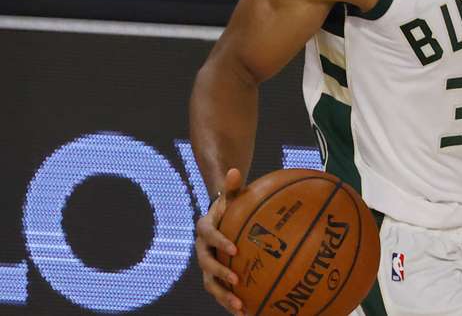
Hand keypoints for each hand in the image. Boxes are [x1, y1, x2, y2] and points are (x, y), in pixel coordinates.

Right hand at [195, 168, 245, 314]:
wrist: (220, 219)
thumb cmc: (229, 207)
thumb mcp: (230, 196)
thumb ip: (231, 187)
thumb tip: (234, 170)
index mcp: (204, 229)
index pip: (209, 236)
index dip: (220, 242)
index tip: (234, 248)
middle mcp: (201, 250)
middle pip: (206, 265)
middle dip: (220, 274)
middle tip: (237, 280)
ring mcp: (206, 265)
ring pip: (210, 284)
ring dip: (224, 297)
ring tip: (240, 307)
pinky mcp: (214, 277)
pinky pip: (221, 292)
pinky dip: (231, 302)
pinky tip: (249, 312)